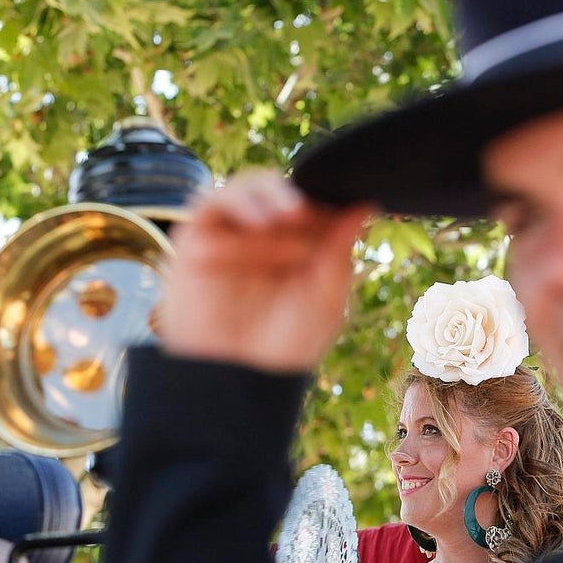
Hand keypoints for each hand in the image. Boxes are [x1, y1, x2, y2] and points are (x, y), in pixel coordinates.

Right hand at [163, 170, 374, 372]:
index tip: (348, 206)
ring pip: (250, 186)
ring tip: (293, 218)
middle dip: (304, 198)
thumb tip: (365, 205)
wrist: (237, 376)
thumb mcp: (324, 299)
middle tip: (313, 215)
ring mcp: (231, 234)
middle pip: (285, 189)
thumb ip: (339, 253)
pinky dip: (240, 208)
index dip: (331, 200)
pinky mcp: (197, 237)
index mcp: (301, 246)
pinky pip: (213, 203)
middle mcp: (266, 236)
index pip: (317, 204)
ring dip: (275, 197)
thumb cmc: (283, 346)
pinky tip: (260, 227)